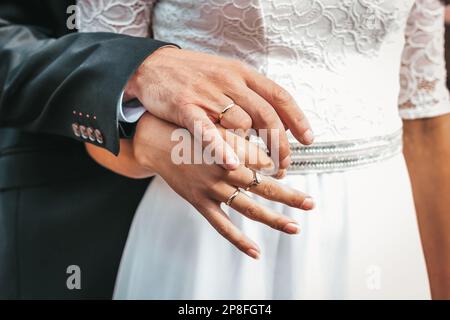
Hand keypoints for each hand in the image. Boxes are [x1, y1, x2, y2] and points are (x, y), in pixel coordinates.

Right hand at [125, 47, 313, 172]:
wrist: (152, 65)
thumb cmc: (192, 74)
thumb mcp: (226, 74)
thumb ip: (249, 93)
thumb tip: (275, 117)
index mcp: (242, 73)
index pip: (278, 95)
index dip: (296, 118)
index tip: (308, 139)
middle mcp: (229, 81)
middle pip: (266, 115)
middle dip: (280, 144)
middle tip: (286, 165)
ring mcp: (207, 94)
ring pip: (241, 124)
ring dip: (255, 150)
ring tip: (264, 170)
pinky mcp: (185, 106)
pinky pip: (207, 129)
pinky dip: (220, 147)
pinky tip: (231, 164)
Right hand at [129, 113, 313, 258]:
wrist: (156, 142)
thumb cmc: (190, 131)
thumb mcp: (217, 128)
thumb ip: (242, 141)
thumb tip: (268, 159)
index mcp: (231, 149)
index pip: (266, 162)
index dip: (280, 165)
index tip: (287, 167)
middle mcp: (225, 171)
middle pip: (264, 187)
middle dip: (290, 196)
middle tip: (311, 203)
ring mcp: (212, 190)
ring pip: (248, 208)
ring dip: (274, 219)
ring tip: (295, 227)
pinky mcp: (200, 203)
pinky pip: (222, 226)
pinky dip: (239, 240)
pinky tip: (256, 252)